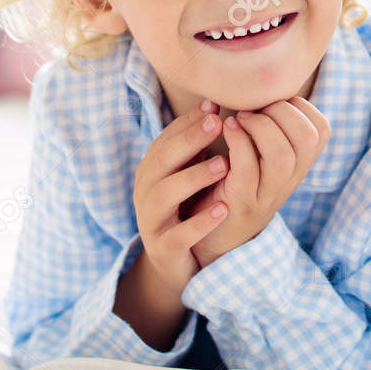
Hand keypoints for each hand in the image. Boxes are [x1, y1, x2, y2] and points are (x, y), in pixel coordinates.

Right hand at [131, 99, 234, 291]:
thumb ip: (196, 146)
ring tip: (224, 165)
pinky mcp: (162, 248)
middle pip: (162, 160)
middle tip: (219, 124)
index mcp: (151, 170)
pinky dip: (200, 222)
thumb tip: (214, 106)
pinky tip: (222, 208)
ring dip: (194, 177)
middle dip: (189, 140)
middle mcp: (146, 191)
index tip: (215, 106)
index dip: (188, 122)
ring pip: (165, 195)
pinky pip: (178, 234)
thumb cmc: (184, 209)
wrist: (173, 264)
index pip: (166, 139)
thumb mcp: (187, 175)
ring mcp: (151, 220)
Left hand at [185, 96, 330, 268]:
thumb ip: (267, 125)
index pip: (321, 130)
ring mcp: (268, 194)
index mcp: (298, 165)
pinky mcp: (242, 202)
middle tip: (252, 109)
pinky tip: (226, 130)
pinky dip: (238, 142)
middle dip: (281, 112)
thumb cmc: (230, 181)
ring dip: (259, 126)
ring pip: (283, 155)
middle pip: (307, 139)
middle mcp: (290, 180)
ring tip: (238, 119)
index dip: (299, 106)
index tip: (271, 103)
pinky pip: (248, 169)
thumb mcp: (258, 154)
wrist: (212, 233)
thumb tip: (264, 81)